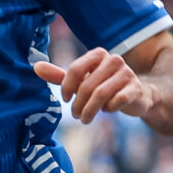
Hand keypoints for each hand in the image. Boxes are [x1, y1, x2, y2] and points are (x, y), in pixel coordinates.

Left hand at [33, 48, 154, 124]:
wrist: (135, 95)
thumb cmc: (103, 86)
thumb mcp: (81, 80)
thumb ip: (59, 75)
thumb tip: (36, 67)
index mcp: (98, 54)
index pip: (76, 69)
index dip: (67, 87)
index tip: (65, 99)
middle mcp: (114, 60)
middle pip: (87, 85)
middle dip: (78, 104)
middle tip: (76, 115)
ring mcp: (127, 73)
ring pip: (101, 94)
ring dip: (89, 110)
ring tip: (85, 119)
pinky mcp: (136, 88)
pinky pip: (117, 101)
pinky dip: (109, 109)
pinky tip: (107, 110)